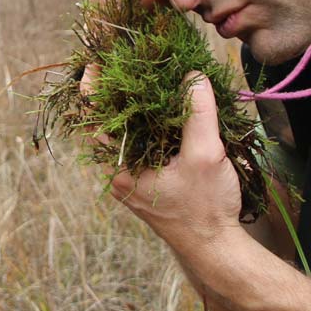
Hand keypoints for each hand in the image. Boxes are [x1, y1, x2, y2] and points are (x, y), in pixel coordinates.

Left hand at [106, 73, 246, 275]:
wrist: (217, 249)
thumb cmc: (206, 209)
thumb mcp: (205, 155)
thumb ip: (197, 113)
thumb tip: (192, 75)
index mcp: (122, 170)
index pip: (93, 122)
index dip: (93, 91)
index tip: (95, 63)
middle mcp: (122, 174)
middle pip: (107, 125)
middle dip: (114, 93)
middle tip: (121, 61)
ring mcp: (136, 179)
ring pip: (127, 135)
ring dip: (133, 107)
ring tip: (142, 76)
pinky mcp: (151, 181)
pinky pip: (143, 145)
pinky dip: (149, 123)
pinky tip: (165, 108)